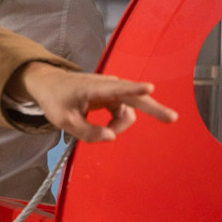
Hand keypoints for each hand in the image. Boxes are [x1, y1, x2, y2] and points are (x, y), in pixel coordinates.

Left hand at [7, 62, 177, 141]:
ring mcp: (111, 90)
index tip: (149, 88)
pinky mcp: (112, 96)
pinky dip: (117, 124)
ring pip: (128, 111)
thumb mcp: (64, 121)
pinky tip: (106, 128)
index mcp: (91, 87)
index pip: (116, 88)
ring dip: (119, 126)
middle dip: (153, 108)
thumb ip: (87, 132)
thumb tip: (111, 137)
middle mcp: (106, 86)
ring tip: (102, 132)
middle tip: (172, 118)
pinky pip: (123, 113)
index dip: (133, 89)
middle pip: (134, 97)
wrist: (49, 84)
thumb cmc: (55, 98)